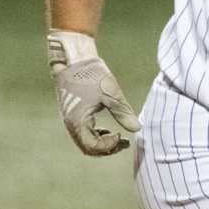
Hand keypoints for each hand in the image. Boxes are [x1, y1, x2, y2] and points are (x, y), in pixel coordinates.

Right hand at [47, 30, 140, 155]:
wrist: (73, 60)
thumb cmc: (91, 74)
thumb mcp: (111, 93)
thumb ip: (123, 112)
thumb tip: (138, 129)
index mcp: (78, 121)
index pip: (92, 146)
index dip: (109, 146)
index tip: (122, 136)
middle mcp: (71, 124)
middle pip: (88, 148)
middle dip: (107, 148)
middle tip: (125, 143)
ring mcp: (70, 120)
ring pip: (85, 142)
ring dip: (102, 143)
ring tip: (120, 138)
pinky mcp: (72, 114)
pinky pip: (83, 134)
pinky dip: (96, 136)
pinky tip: (109, 131)